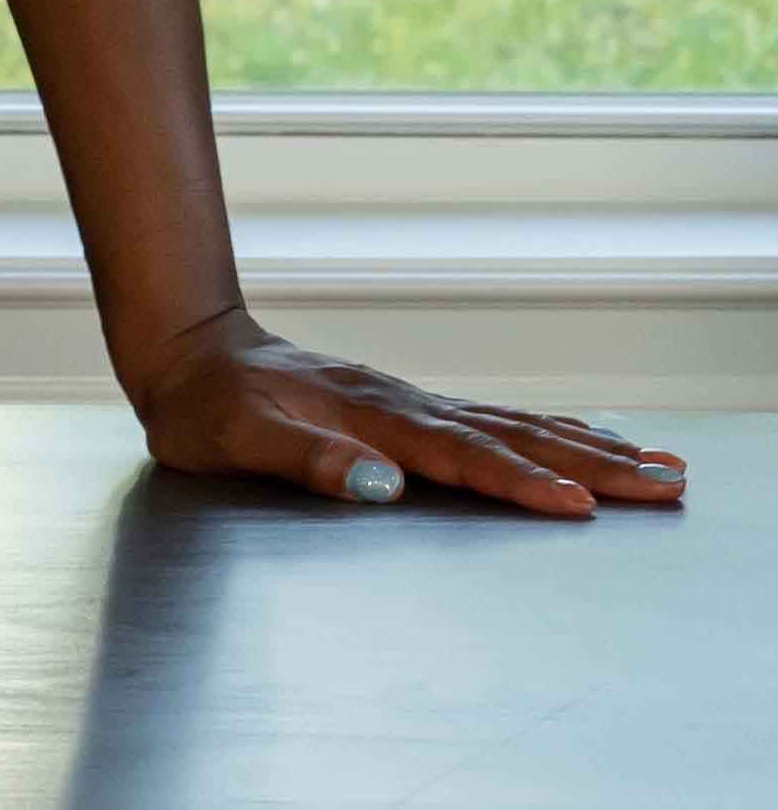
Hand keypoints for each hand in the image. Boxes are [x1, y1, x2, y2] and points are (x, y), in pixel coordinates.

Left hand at [130, 307, 687, 518]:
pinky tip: (581, 440)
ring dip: (586, 445)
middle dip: (592, 463)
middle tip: (667, 483)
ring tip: (655, 463)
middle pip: (510, 435)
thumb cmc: (204, 406)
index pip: (460, 457)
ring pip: (512, 424)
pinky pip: (493, 419)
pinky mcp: (405, 405)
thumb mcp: (233, 438)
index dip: (519, 483)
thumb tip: (378, 486)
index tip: (581, 504)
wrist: (186, 349)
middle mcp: (399, 403)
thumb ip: (302, 460)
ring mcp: (407, 400)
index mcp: (368, 417)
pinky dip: (547, 430)